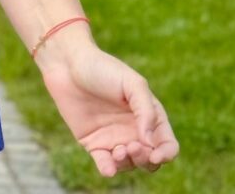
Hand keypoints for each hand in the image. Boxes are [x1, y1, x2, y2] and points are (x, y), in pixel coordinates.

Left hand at [38, 42, 178, 176]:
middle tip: (132, 146)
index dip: (166, 154)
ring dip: (128, 164)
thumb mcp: (132, 83)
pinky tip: (108, 168)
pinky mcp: (93, 143)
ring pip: (129, 165)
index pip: (167, 144)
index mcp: (148, 116)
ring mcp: (114, 138)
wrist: (67, 64)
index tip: (155, 154)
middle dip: (146, 160)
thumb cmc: (102, 68)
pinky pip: (105, 164)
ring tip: (118, 151)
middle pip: (150, 160)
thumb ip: (146, 111)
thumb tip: (151, 142)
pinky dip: (108, 170)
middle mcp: (134, 131)